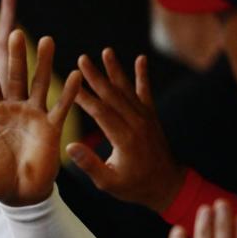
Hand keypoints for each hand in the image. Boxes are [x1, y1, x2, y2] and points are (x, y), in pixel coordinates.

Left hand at [0, 29, 79, 206]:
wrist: (16, 195)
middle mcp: (14, 109)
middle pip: (16, 77)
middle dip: (17, 56)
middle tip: (17, 33)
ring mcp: (34, 116)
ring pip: (39, 84)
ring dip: (44, 63)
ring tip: (48, 40)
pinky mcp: (51, 128)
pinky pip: (61, 107)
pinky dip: (69, 92)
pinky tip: (76, 74)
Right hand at [66, 49, 185, 211]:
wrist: (166, 185)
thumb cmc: (133, 186)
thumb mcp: (108, 182)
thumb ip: (89, 164)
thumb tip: (70, 145)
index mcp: (124, 139)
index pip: (101, 112)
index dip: (85, 97)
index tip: (71, 83)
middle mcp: (136, 124)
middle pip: (112, 95)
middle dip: (96, 76)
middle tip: (82, 59)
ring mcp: (145, 118)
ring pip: (127, 90)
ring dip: (116, 70)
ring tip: (106, 51)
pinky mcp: (151, 117)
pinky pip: (146, 92)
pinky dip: (143, 76)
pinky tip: (140, 60)